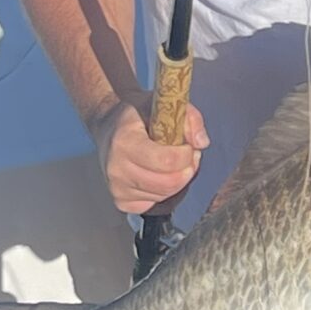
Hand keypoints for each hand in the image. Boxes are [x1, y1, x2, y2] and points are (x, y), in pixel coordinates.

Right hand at [92, 97, 208, 215]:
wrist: (109, 125)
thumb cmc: (140, 115)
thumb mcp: (165, 105)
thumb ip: (190, 119)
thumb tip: (202, 143)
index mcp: (125, 141)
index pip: (166, 161)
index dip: (186, 155)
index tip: (188, 146)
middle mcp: (117, 167)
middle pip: (167, 183)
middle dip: (187, 170)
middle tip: (188, 157)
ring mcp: (116, 186)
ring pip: (163, 195)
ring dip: (177, 181)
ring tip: (175, 163)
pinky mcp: (119, 200)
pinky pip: (151, 205)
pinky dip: (162, 193)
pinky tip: (160, 177)